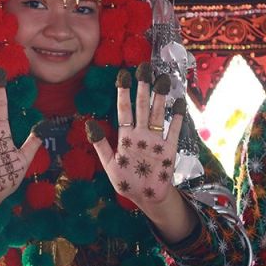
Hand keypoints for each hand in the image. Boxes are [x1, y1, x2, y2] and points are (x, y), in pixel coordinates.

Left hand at [89, 63, 190, 222]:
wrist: (147, 199)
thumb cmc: (126, 182)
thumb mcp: (109, 164)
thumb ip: (101, 144)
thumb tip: (88, 122)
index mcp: (125, 136)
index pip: (123, 110)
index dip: (123, 93)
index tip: (122, 75)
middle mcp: (141, 134)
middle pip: (141, 106)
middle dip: (142, 87)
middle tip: (144, 67)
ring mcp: (155, 140)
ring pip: (157, 113)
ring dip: (159, 97)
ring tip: (162, 79)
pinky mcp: (169, 150)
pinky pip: (173, 130)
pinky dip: (175, 117)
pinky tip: (178, 102)